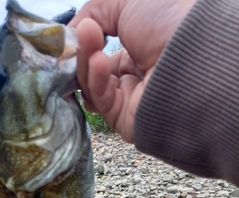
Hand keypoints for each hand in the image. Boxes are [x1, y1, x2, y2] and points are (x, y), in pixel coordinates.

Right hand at [69, 0, 195, 140]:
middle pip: (91, 71)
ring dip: (86, 64)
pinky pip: (102, 101)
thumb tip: (71, 32)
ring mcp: (129, 98)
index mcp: (138, 48)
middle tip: (81, 35)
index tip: (74, 32)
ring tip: (91, 41)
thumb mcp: (126, 0)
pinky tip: (98, 62)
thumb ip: (93, 12)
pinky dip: (95, 80)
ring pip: (91, 87)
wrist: (193, 53)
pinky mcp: (125, 119)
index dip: (84, 42)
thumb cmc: (168, 19)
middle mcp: (133, 74)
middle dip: (82, 52)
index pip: (98, 52)